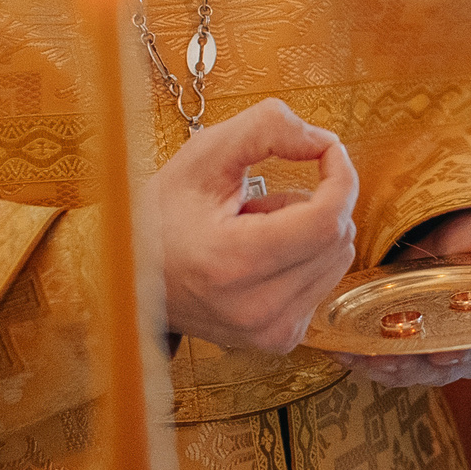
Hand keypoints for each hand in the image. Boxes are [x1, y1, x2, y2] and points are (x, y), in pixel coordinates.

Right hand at [157, 99, 358, 354]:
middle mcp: (256, 308)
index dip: (340, 174)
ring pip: (339, 259)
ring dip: (311, 231)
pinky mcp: (280, 339)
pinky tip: (262, 258)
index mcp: (234, 262)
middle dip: (317, 201)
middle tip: (263, 200)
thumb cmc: (162, 216)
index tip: (327, 150)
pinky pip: (325, 283)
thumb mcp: (204, 156)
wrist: (130, 278)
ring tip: (256, 231)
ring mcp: (270, 331)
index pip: (327, 219)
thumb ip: (268, 130)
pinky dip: (305, 259)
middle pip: (339, 237)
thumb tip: (325, 141)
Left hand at [337, 207, 470, 389]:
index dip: (469, 354)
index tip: (446, 352)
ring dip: (385, 366)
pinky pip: (390, 360)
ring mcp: (442, 348)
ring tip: (360, 356)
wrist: (468, 225)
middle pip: (446, 366)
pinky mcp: (412, 343)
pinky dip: (367, 360)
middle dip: (414, 365)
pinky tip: (344, 352)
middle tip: (388, 357)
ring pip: (413, 369)